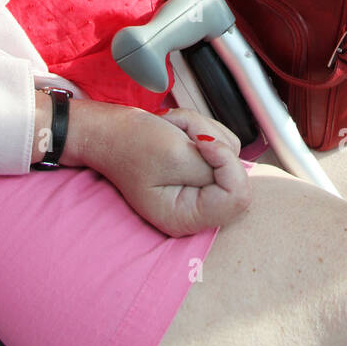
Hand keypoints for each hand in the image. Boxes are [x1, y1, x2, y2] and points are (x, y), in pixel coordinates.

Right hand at [71, 102, 250, 237]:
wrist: (108, 130)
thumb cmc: (131, 144)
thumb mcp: (175, 154)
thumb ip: (215, 166)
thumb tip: (238, 166)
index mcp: (186, 217)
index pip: (236, 197)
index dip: (227, 163)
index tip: (202, 143)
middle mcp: (196, 208)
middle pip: (236, 174)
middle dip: (212, 143)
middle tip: (181, 133)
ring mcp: (199, 188)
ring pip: (229, 152)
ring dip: (203, 130)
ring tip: (173, 129)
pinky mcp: (200, 169)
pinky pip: (220, 143)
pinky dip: (201, 128)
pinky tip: (176, 128)